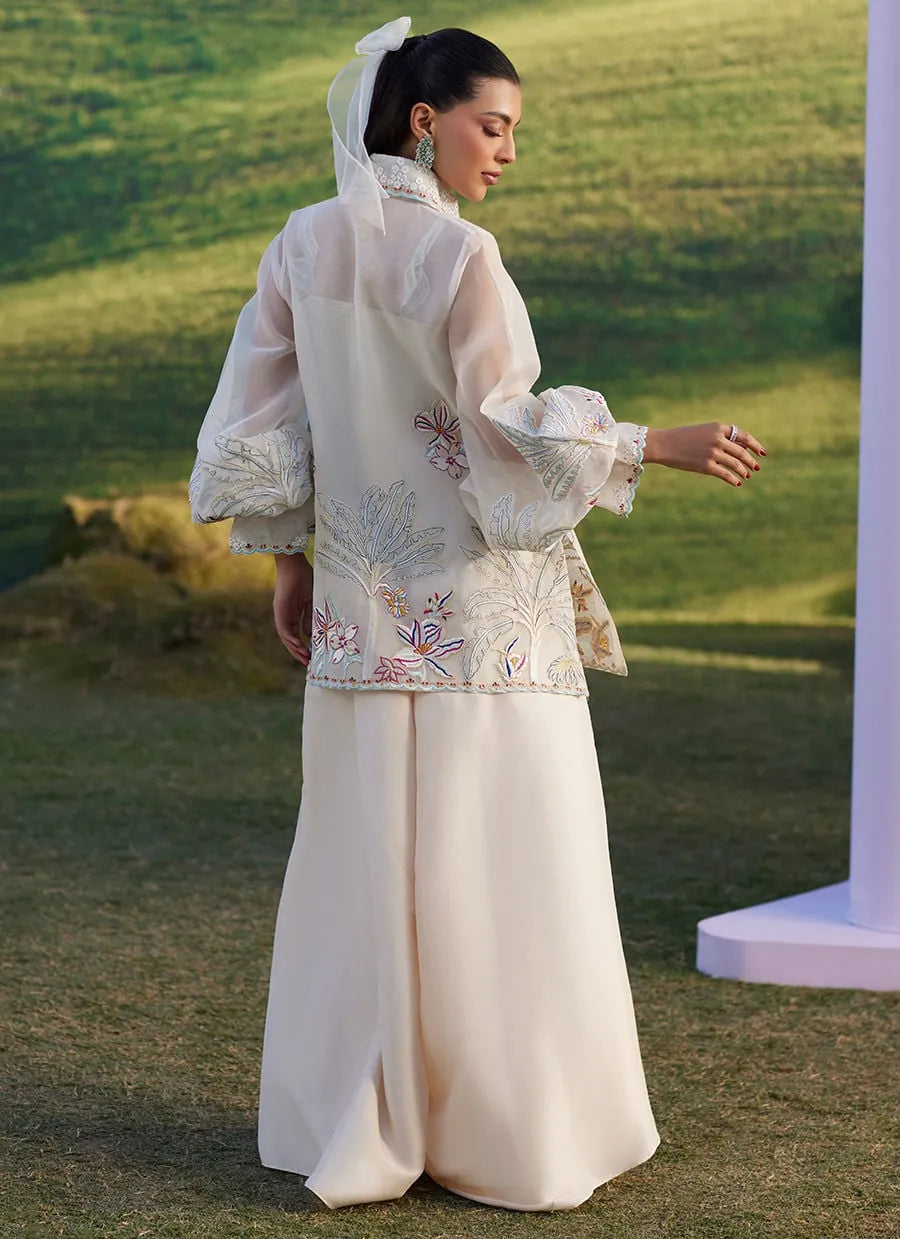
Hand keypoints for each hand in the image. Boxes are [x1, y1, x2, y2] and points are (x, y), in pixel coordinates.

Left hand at [272, 552, 313, 665]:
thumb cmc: (305, 579)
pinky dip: (291, 639)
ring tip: (305, 659)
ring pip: (286, 637)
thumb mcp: (312, 602)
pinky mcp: (279, 610)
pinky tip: (299, 646)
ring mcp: (281, 614)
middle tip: (308, 664)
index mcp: (293, 615)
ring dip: (295, 649)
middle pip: (290, 640)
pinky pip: (284, 629)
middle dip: (299, 653)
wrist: (295, 565)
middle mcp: (285, 617)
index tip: (312, 657)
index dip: (303, 647)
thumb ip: (310, 618)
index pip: (297, 635)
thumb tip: (310, 636)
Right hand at [643, 422, 766, 485]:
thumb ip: (719, 438)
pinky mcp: (706, 466)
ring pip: (735, 464)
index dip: (755, 445)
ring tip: (747, 476)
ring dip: (743, 471)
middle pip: (741, 452)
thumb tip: (736, 449)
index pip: (743, 436)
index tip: (762, 453)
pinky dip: (733, 479)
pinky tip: (737, 483)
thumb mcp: (703, 432)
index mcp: (718, 428)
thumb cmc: (682, 438)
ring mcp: (713, 453)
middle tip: (756, 467)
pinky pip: (725, 474)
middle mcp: (718, 439)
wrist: (664, 444)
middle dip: (750, 461)